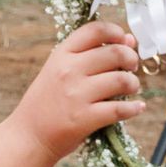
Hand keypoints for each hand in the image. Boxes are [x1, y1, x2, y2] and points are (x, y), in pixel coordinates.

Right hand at [11, 21, 144, 158]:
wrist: (29, 136)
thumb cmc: (47, 102)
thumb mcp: (58, 70)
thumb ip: (90, 54)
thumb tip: (129, 39)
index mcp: (61, 54)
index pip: (95, 30)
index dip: (116, 32)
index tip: (124, 41)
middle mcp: (68, 70)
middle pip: (115, 53)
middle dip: (131, 59)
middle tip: (132, 67)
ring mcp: (76, 95)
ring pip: (121, 80)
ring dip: (133, 83)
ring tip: (131, 87)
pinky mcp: (84, 119)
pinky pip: (119, 109)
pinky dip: (134, 108)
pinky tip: (136, 108)